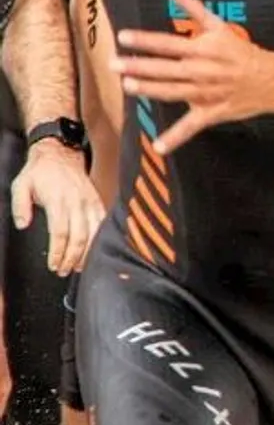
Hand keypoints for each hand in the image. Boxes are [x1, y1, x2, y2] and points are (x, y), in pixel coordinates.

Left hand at [13, 140, 104, 275]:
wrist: (60, 153)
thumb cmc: (39, 171)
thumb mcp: (21, 185)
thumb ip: (20, 206)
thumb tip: (23, 225)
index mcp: (58, 200)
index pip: (60, 233)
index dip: (58, 252)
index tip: (53, 265)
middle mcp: (77, 202)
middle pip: (79, 237)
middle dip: (72, 258)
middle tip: (64, 271)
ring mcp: (90, 202)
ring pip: (94, 233)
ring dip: (87, 253)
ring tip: (79, 266)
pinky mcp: (97, 201)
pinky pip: (103, 223)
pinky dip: (101, 239)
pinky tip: (95, 249)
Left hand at [112, 0, 273, 155]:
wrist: (273, 79)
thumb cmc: (243, 52)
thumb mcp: (221, 27)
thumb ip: (194, 9)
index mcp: (203, 50)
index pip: (168, 43)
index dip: (145, 41)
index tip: (124, 37)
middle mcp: (202, 71)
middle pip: (165, 68)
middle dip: (139, 66)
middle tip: (114, 63)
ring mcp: (206, 93)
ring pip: (172, 92)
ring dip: (149, 89)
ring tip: (128, 85)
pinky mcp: (211, 112)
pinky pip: (191, 127)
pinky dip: (176, 138)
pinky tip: (159, 146)